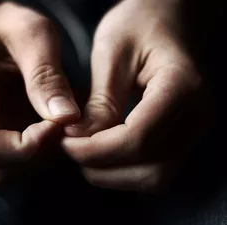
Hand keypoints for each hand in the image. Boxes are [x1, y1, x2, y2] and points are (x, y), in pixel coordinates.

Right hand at [0, 2, 79, 187]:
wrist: (0, 35)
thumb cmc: (13, 27)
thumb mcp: (33, 35)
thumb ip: (46, 75)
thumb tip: (65, 118)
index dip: (27, 147)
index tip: (60, 127)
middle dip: (38, 156)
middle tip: (65, 128)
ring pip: (6, 173)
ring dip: (41, 160)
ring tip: (61, 128)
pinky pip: (14, 166)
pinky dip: (39, 157)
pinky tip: (53, 133)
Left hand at [63, 0, 211, 191]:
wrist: (168, 19)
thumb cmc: (140, 24)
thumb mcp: (112, 52)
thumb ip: (101, 100)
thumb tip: (79, 139)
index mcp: (181, 87)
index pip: (137, 139)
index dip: (95, 150)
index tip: (64, 143)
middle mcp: (196, 116)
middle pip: (150, 169)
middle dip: (102, 167)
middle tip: (71, 149)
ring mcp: (192, 129)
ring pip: (154, 178)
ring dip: (112, 174)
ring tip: (84, 152)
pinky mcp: (181, 136)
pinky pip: (154, 170)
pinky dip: (124, 170)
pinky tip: (102, 152)